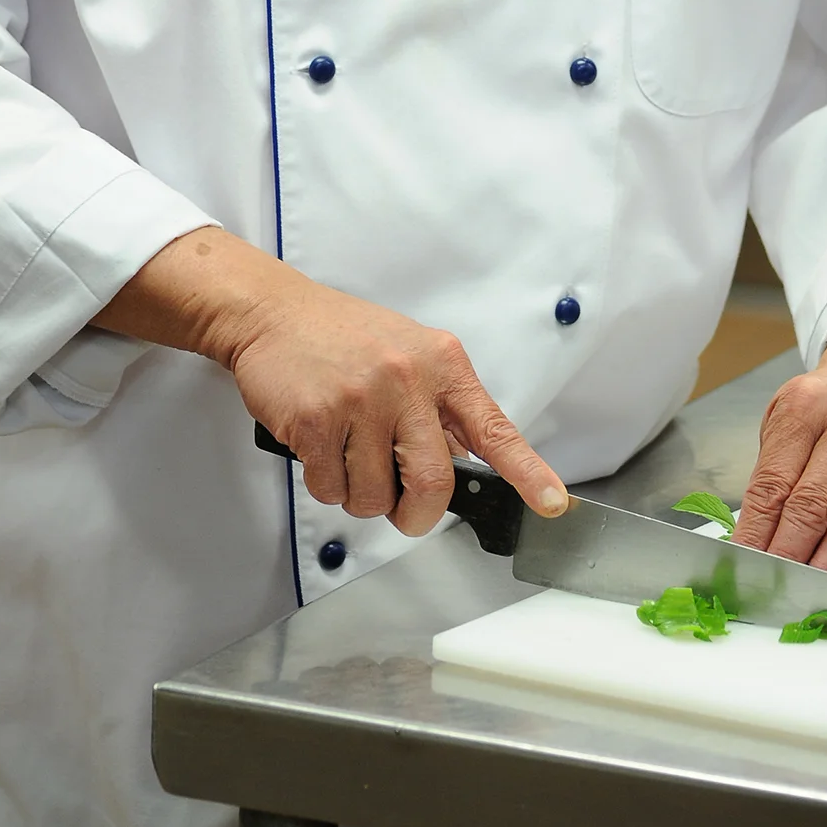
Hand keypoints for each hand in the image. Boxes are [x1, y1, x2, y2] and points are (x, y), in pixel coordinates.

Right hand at [94, 226, 568, 540]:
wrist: (273, 313)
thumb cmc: (340, 335)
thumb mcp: (407, 352)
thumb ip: (438, 403)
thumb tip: (461, 459)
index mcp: (442, 364)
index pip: (493, 427)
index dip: (527, 472)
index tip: (553, 503)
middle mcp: (408, 379)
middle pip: (432, 483)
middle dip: (416, 514)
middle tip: (402, 509)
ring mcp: (362, 400)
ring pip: (375, 496)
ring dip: (359, 496)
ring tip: (347, 455)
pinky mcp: (319, 420)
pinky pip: (331, 488)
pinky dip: (325, 484)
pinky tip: (319, 448)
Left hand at [732, 318, 826, 579]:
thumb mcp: (791, 415)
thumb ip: (774, 469)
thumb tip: (754, 536)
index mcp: (808, 404)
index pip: (774, 480)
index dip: (756, 529)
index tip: (743, 561)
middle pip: (814, 503)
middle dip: (789, 552)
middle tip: (772, 584)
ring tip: (806, 590)